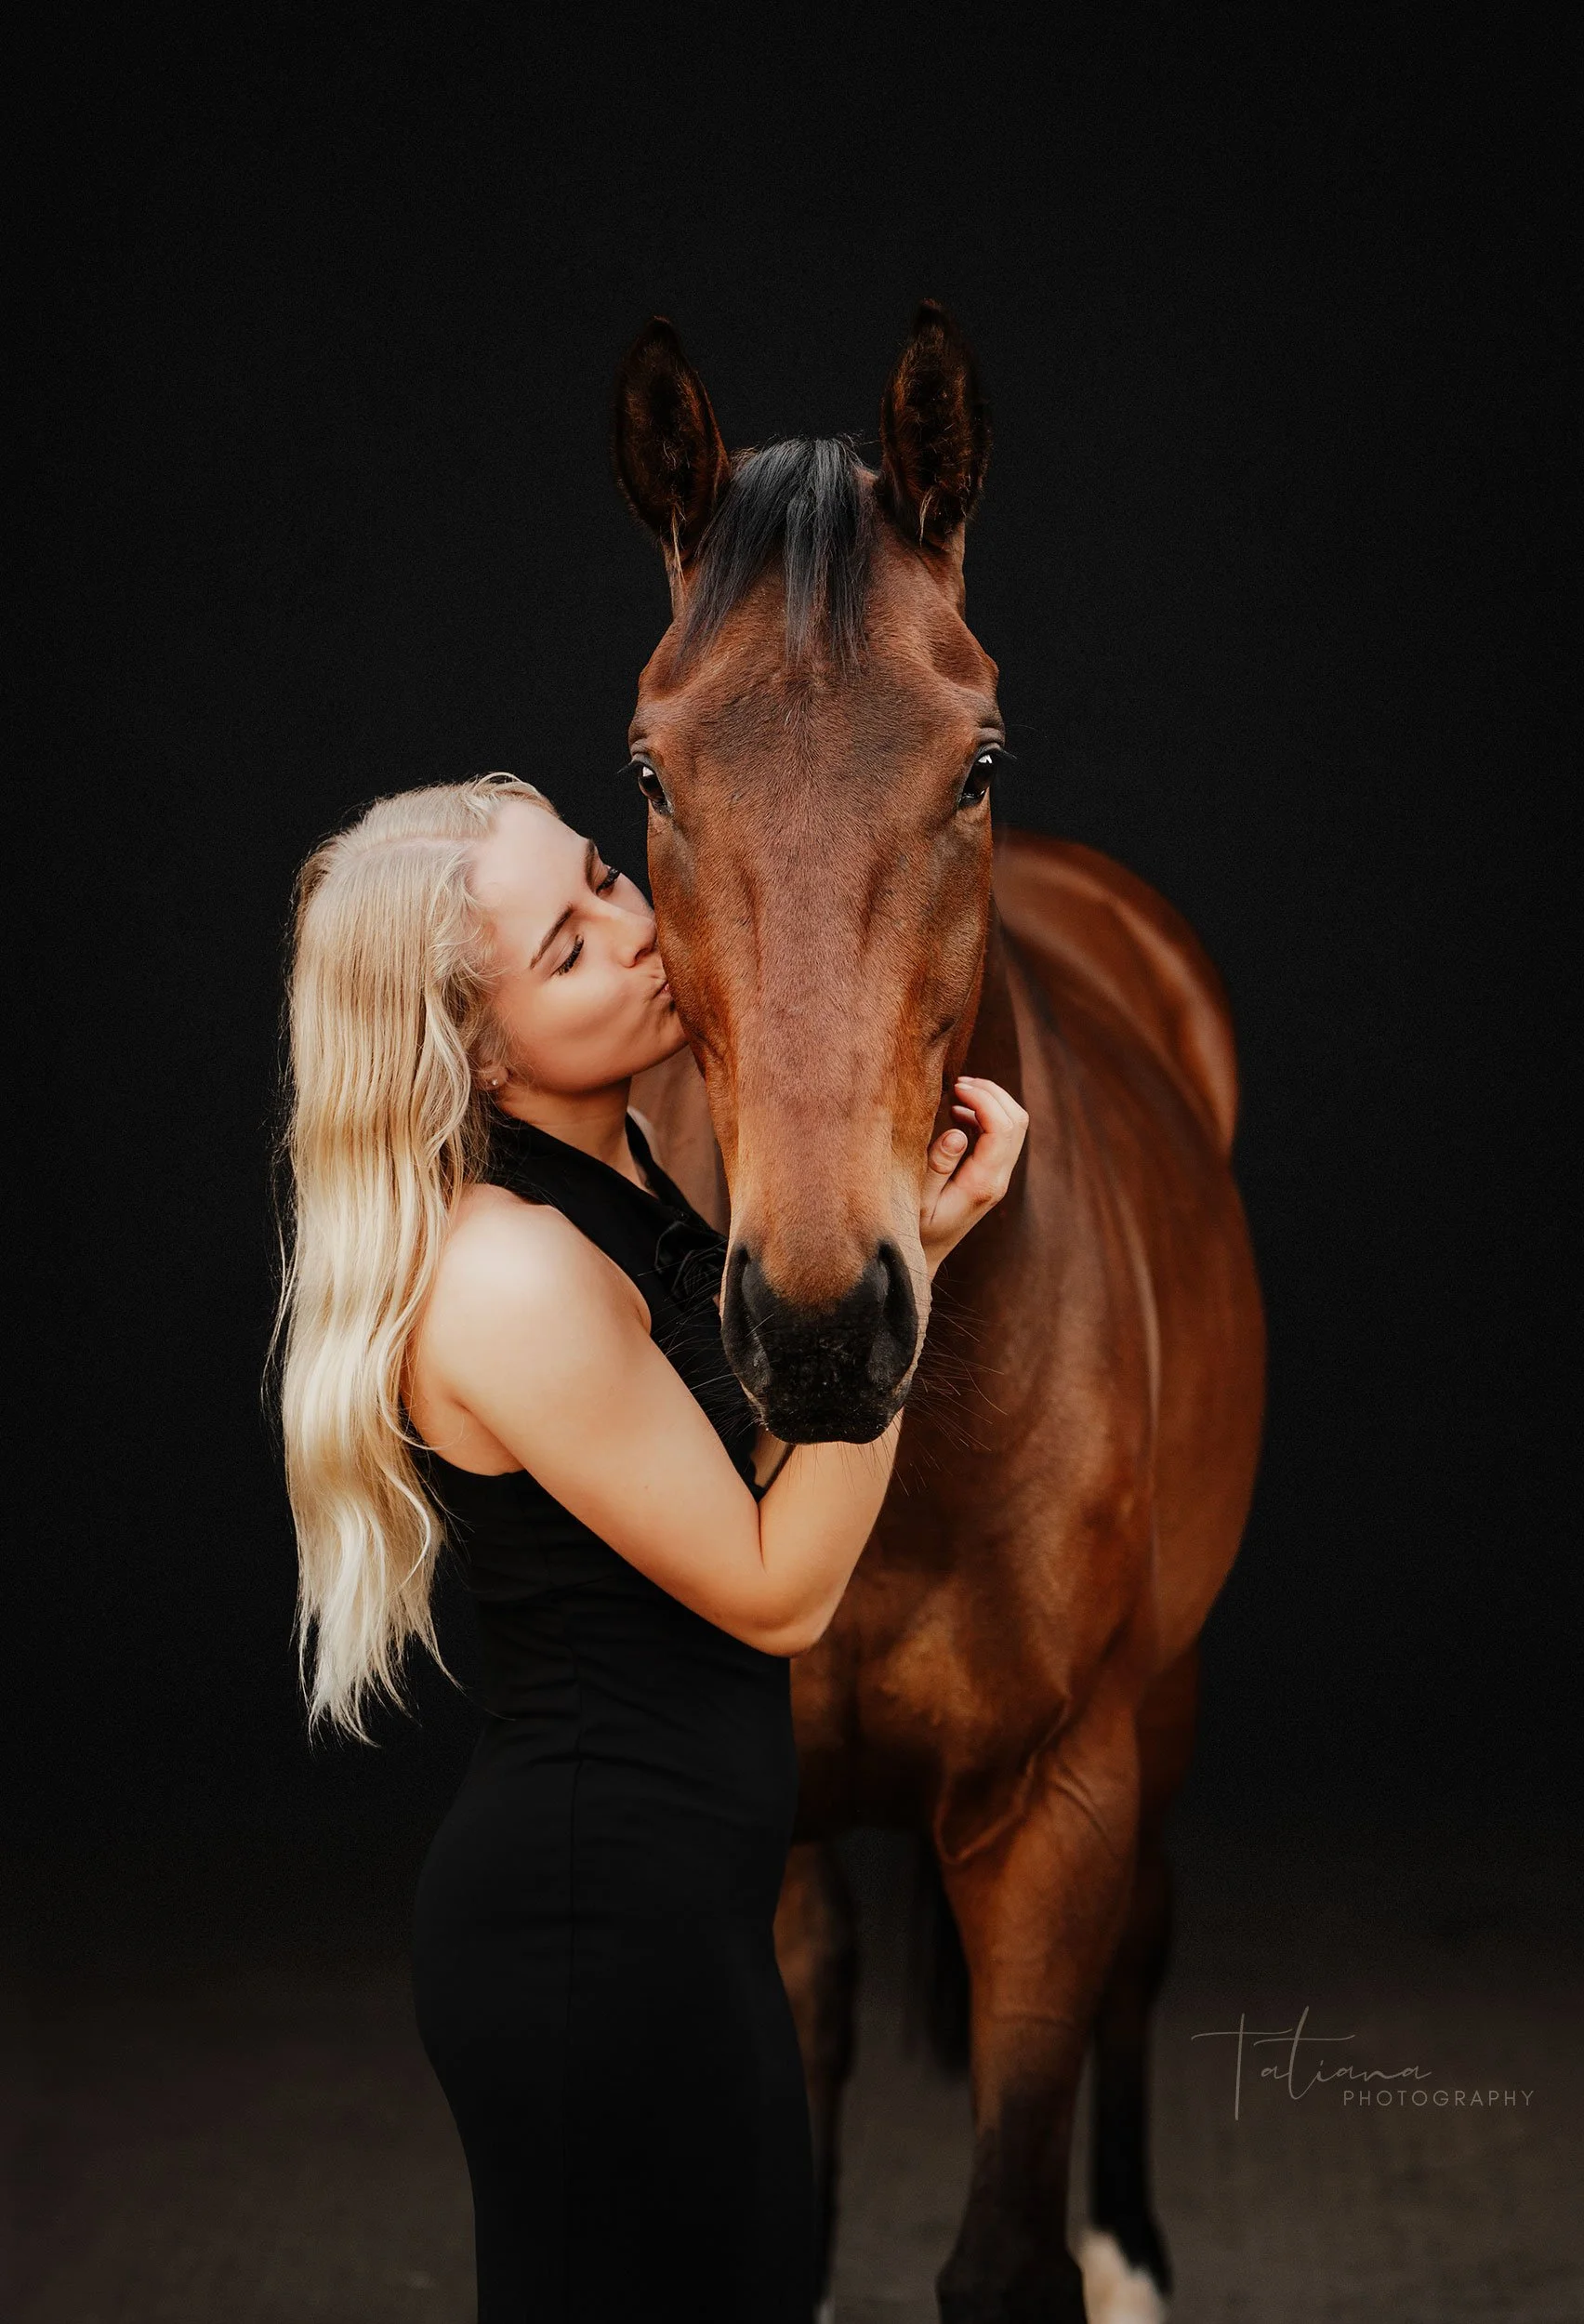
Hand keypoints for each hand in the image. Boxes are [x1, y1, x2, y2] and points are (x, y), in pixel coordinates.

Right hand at [919, 1075, 1029, 1279]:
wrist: (925, 1257)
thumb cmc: (914, 1231)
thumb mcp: (917, 1202)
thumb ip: (936, 1167)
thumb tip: (958, 1132)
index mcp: (983, 1183)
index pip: (1002, 1127)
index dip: (983, 1098)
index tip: (955, 1087)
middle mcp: (998, 1179)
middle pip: (1018, 1121)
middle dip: (992, 1092)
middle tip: (959, 1082)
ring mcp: (999, 1177)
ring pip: (1016, 1125)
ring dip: (992, 1101)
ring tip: (958, 1091)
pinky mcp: (992, 1175)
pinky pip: (1003, 1135)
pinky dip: (987, 1114)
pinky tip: (960, 1112)